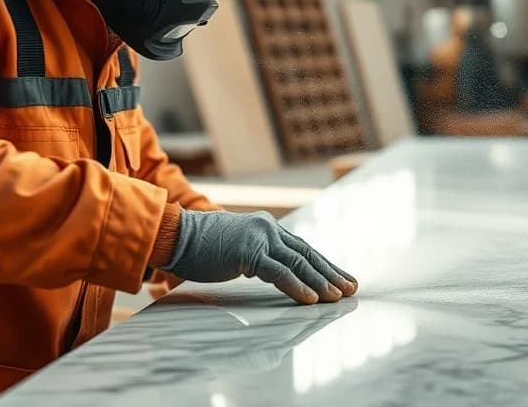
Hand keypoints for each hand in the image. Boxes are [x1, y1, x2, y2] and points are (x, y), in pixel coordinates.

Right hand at [162, 210, 357, 304]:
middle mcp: (268, 228)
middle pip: (307, 254)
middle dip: (331, 272)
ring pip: (299, 263)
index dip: (324, 265)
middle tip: (352, 288)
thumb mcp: (236, 249)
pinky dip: (298, 287)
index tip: (342, 278)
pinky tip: (312, 300)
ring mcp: (259, 238)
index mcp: (266, 227)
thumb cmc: (200, 247)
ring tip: (338, 296)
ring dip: (321, 282)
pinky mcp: (249, 252)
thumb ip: (257, 256)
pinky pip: (279, 273)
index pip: (302, 248)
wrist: (176, 235)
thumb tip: (275, 273)